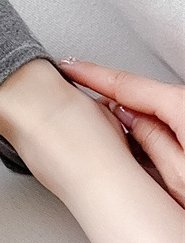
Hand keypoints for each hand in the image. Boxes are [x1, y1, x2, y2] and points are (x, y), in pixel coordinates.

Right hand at [59, 59, 184, 206]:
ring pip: (152, 115)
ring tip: (118, 155)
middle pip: (137, 100)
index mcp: (181, 106)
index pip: (125, 83)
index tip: (68, 67)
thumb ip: (147, 141)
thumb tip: (125, 122)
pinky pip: (168, 125)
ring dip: (131, 129)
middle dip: (110, 111)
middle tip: (83, 126)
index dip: (90, 75)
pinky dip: (149, 136)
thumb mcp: (178, 175)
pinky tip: (143, 159)